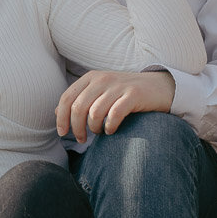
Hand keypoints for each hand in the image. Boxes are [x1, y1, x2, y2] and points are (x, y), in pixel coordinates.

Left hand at [56, 69, 175, 142]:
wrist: (159, 87)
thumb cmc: (125, 94)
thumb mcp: (100, 92)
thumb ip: (80, 99)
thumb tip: (57, 112)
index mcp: (91, 78)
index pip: (67, 98)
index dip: (61, 118)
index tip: (63, 133)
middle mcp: (102, 79)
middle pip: (78, 107)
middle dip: (76, 128)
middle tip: (81, 139)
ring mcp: (118, 86)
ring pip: (94, 112)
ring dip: (94, 128)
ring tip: (99, 132)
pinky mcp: (133, 95)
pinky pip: (114, 114)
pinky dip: (110, 126)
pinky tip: (112, 130)